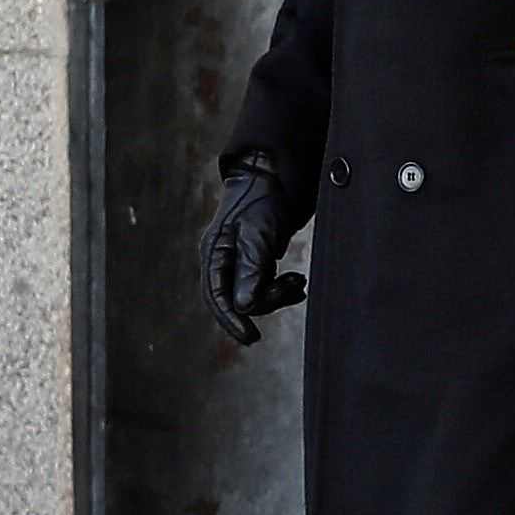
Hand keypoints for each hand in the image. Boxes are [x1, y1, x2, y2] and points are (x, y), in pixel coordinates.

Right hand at [202, 157, 303, 347]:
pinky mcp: (255, 262)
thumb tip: (244, 307)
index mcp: (214, 253)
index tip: (252, 337)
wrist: (275, 178)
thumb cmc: (262, 199)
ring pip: (255, 295)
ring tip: (299, 281)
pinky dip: (282, 289)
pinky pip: (265, 287)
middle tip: (294, 285)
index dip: (232, 320)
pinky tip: (298, 283)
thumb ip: (251, 268)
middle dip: (267, 300)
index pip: (217, 296)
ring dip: (278, 295)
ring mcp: (239, 262)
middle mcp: (223, 261)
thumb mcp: (257, 233)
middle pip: (238, 299)